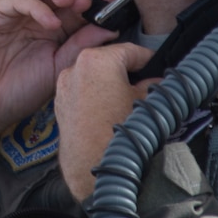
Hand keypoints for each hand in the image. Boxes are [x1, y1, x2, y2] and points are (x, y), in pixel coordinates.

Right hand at [0, 0, 115, 158]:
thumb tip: (110, 28)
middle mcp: (31, 12)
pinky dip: (36, 5)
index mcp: (50, 23)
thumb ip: (81, 45)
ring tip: (70, 3)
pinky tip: (49, 23)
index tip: (110, 5)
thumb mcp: (59, 68)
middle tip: (88, 4)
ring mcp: (11, 10)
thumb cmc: (18, 91)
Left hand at [56, 43, 159, 201]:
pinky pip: (82, 91)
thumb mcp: (145, 103)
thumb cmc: (118, 134)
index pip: (131, 50)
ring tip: (128, 100)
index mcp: (97, 60)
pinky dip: (95, 96)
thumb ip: (152, 85)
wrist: (96, 166)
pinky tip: (109, 111)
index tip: (157, 65)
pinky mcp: (60, 104)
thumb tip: (156, 83)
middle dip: (128, 71)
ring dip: (110, 83)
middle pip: (109, 61)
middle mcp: (75, 68)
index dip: (149, 58)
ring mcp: (64, 86)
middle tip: (146, 83)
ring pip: (94, 76)